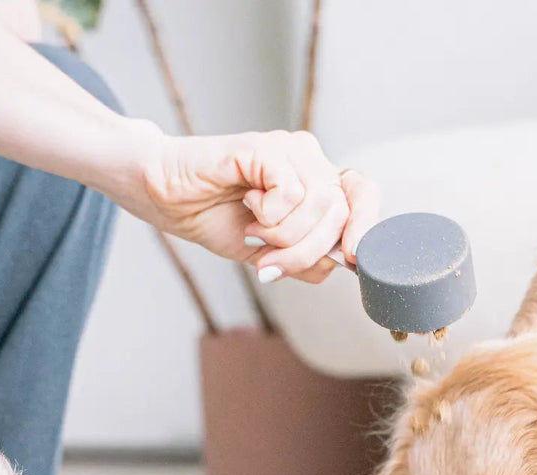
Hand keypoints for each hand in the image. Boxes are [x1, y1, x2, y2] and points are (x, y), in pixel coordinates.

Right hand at [132, 127, 379, 283]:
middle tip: (272, 261)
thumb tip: (339, 265)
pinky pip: (290, 191)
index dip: (365, 226)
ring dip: (284, 235)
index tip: (350, 257)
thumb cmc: (220, 219)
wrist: (170, 201)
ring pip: (317, 204)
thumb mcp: (274, 255)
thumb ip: (309, 260)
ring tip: (255, 231)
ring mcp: (289, 150)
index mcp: (318, 183)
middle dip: (308, 250)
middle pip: (339, 212)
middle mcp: (310, 160)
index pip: (364, 194)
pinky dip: (270, 214)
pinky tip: (248, 204)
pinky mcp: (265, 147)